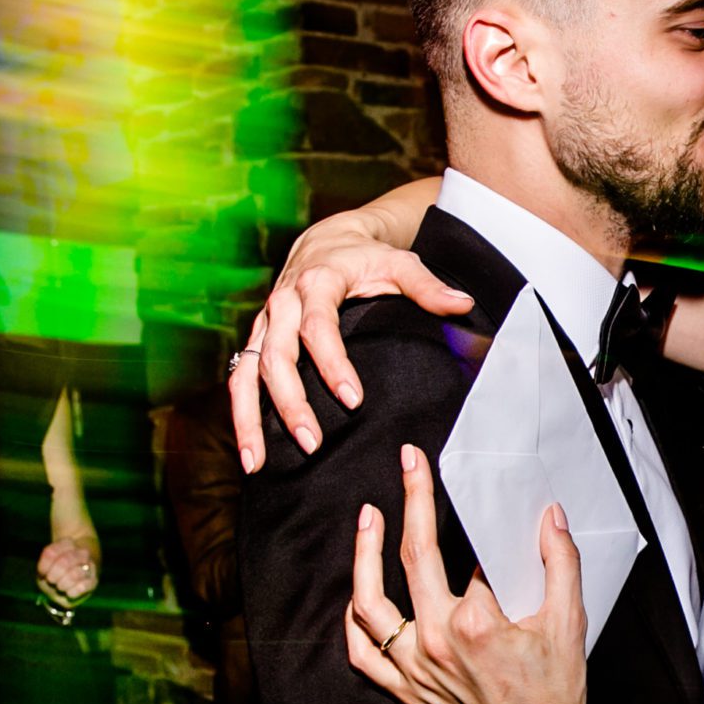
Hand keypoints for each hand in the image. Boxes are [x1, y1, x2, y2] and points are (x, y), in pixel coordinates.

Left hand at [37, 539, 99, 606]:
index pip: (51, 553)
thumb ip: (44, 569)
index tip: (42, 574)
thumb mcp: (45, 568)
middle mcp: (81, 552)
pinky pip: (82, 586)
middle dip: (54, 576)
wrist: (72, 584)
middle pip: (64, 562)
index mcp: (67, 544)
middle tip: (51, 581)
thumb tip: (52, 579)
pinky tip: (69, 593)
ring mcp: (90, 566)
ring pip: (74, 574)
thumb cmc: (55, 574)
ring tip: (60, 587)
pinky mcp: (93, 581)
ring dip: (63, 584)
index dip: (43, 567)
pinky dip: (72, 592)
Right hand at [231, 207, 473, 470]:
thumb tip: (462, 304)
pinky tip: (250, 453)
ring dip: (249, 418)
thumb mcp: (400, 263)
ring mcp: (265, 324)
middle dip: (291, 402)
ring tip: (255, 462)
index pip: (319, 327)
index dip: (332, 363)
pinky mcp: (257, 340)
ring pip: (246, 373)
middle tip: (311, 442)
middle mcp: (283, 303)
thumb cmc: (367, 257)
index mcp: (317, 283)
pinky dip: (240, 415)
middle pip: (278, 357)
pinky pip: (240, 379)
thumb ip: (428, 286)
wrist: (326, 241)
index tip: (353, 400)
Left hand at [343, 443, 593, 703]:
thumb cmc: (556, 692)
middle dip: (411, 500)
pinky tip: (355, 594)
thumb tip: (548, 516)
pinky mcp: (408, 691)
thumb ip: (559, 562)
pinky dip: (353, 623)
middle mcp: (436, 642)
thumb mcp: (568, 621)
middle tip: (409, 463)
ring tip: (367, 516)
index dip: (481, 525)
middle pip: (414, 557)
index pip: (471, 555)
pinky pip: (363, 654)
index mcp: (475, 623)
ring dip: (364, 554)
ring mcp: (415, 668)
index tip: (471, 490)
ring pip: (369, 603)